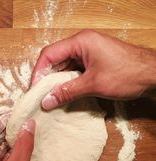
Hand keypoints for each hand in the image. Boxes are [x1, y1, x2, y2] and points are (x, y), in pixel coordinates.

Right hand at [32, 29, 155, 109]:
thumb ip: (67, 92)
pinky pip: (73, 71)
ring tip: (50, 97)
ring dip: (56, 81)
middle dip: (46, 78)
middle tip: (40, 95)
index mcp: (80, 42)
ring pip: (64, 66)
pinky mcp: (92, 62)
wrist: (153, 75)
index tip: (34, 89)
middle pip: (55, 60)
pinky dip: (67, 82)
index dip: (38, 72)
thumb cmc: (127, 74)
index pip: (49, 54)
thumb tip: (47, 101)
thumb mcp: (93, 84)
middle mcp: (81, 44)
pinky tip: (63, 93)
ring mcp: (87, 53)